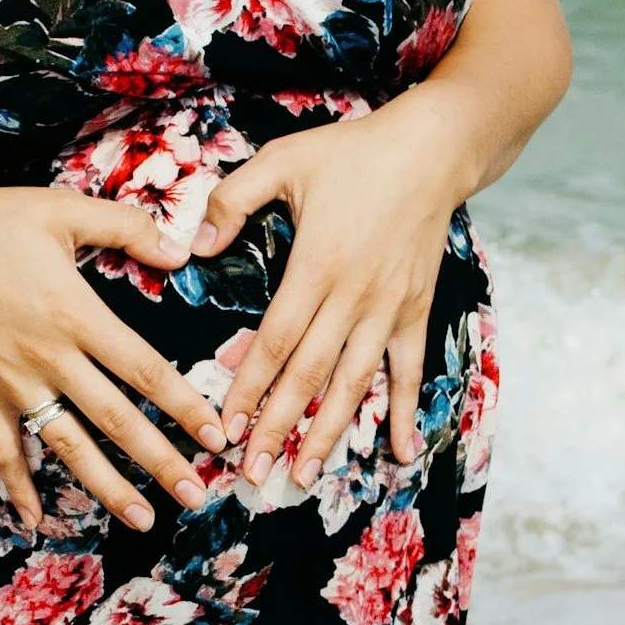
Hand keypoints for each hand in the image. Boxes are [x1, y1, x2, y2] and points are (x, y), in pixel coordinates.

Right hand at [0, 187, 226, 531]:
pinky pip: (3, 450)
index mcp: (77, 315)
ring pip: (68, 445)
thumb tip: (181, 249)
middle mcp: (50, 358)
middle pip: (116, 419)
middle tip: (197, 495)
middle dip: (161, 461)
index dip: (185, 406)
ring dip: (107, 486)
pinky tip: (36, 520)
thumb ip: (126, 226)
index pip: (145, 370)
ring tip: (143, 519)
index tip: (216, 435)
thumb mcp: (61, 209)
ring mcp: (13, 383)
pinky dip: (19, 487)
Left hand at [190, 103, 474, 487]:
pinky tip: (397, 452)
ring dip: (329, 432)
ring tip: (304, 474)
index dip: (248, 388)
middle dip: (278, 427)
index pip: (274, 342)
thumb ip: (233, 199)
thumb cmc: (352, 154)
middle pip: (309, 375)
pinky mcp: (416, 312)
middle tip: (252, 472)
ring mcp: (389, 310)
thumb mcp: (282, 161)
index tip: (224, 426)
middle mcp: (353, 297)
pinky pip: (409, 371)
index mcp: (316, 266)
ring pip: (354, 383)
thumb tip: (193, 244)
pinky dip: (403, 412)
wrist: (431, 151)